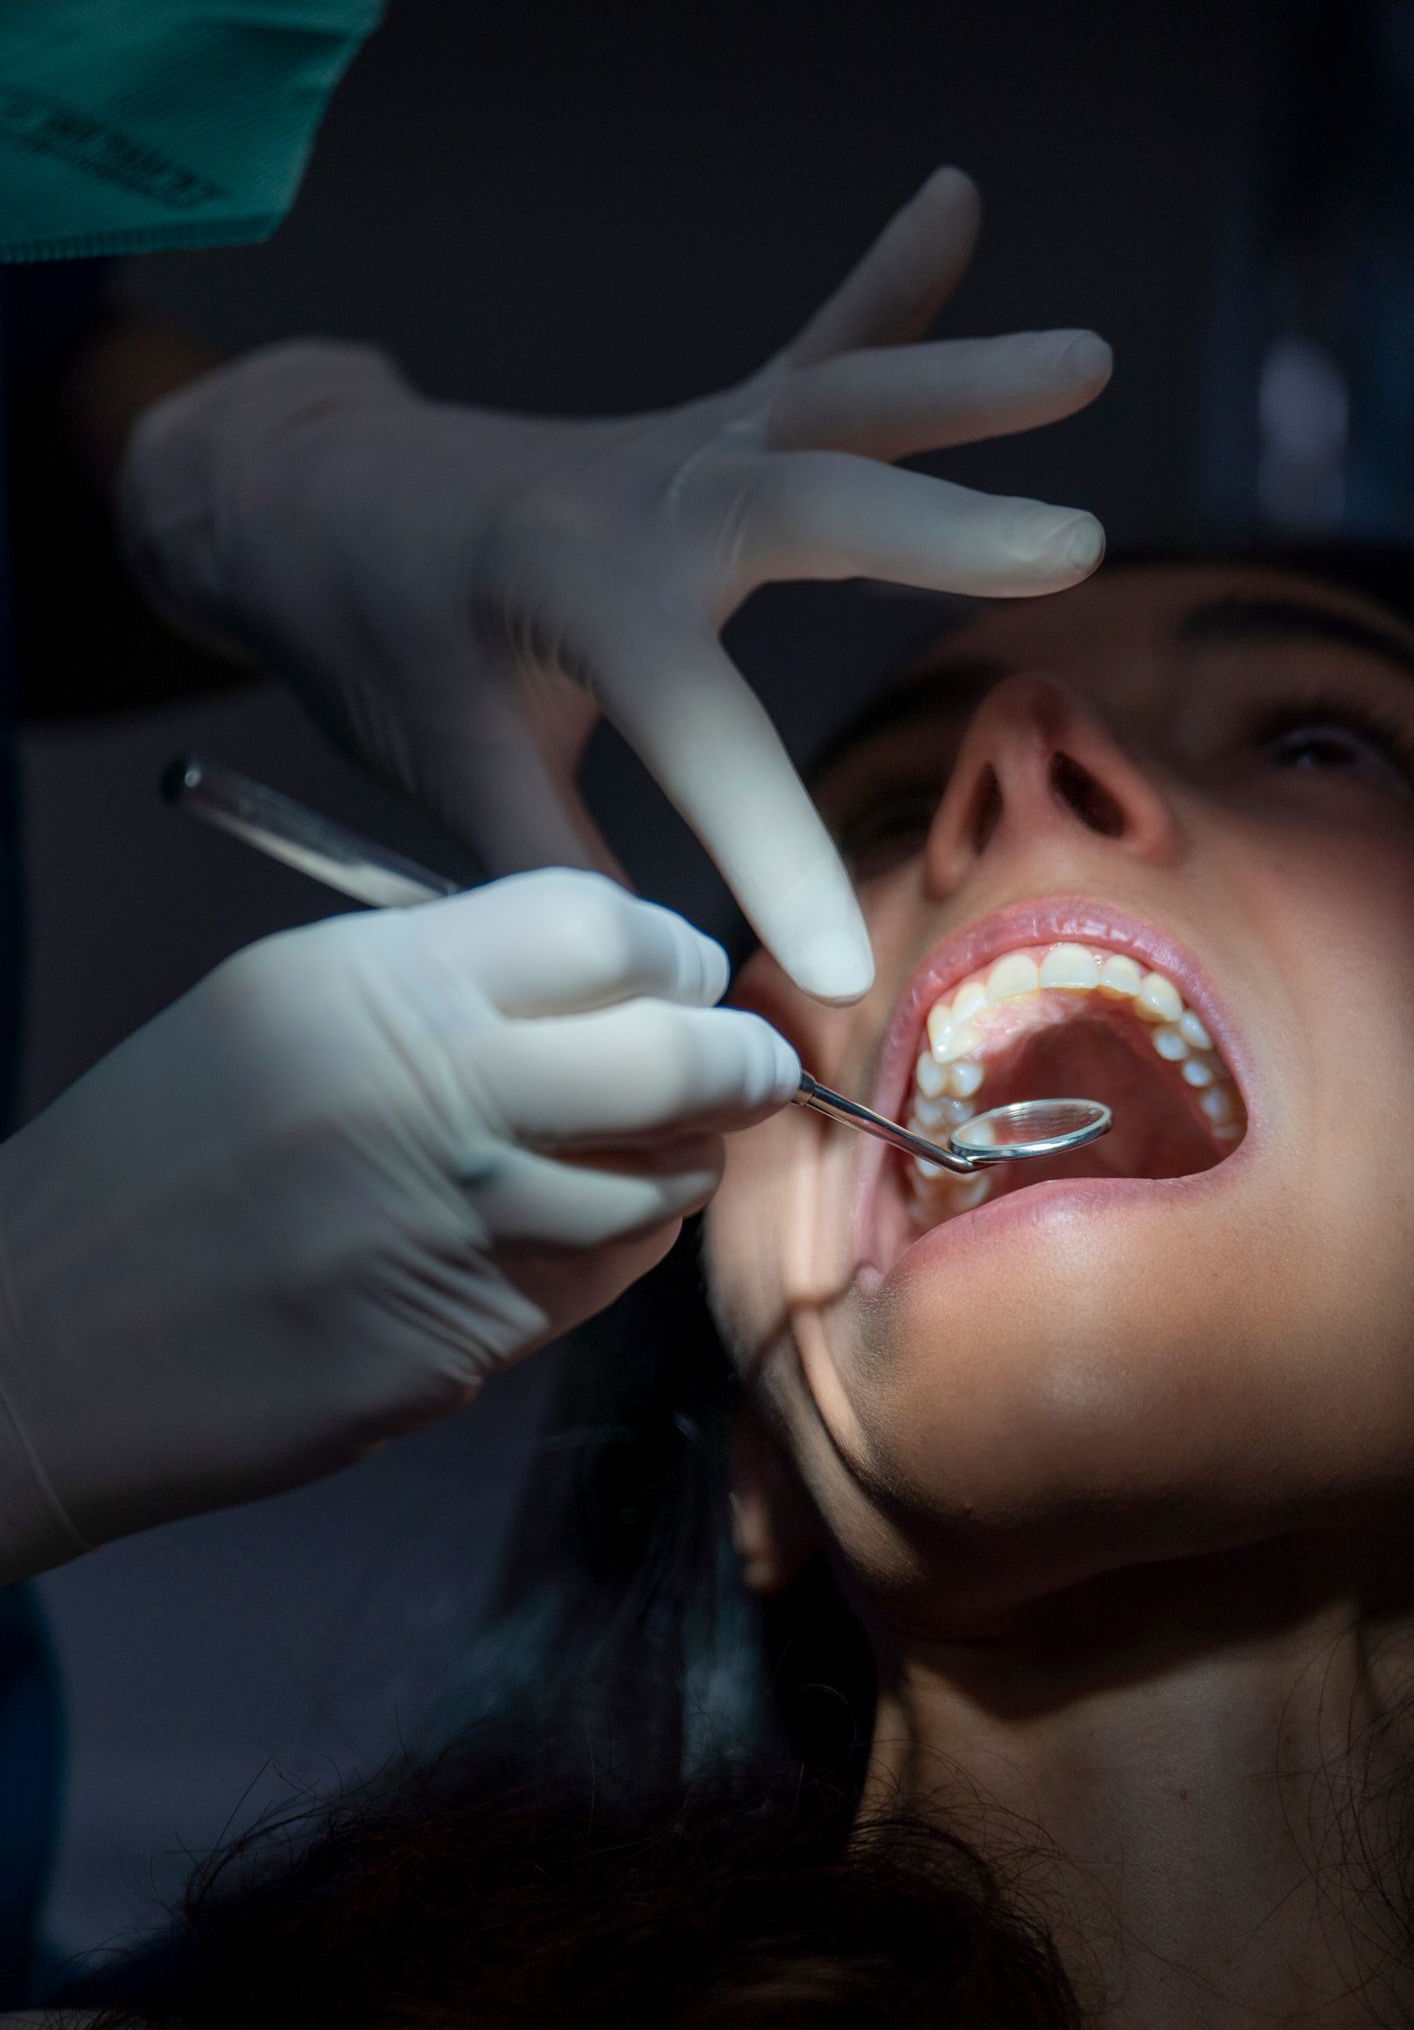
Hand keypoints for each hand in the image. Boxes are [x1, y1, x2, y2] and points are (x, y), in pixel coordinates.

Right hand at [0, 872, 795, 1579]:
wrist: (39, 1337)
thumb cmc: (158, 1155)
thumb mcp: (276, 1004)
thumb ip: (446, 980)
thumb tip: (618, 983)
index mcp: (371, 984)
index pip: (603, 928)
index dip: (673, 952)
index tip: (687, 975)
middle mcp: (426, 1096)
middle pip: (674, 1054)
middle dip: (741, 1060)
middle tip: (751, 1064)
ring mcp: (450, 1230)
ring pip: (661, 1183)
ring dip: (682, 1165)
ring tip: (652, 1152)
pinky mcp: (457, 1344)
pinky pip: (599, 1283)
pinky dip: (617, 1251)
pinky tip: (571, 1231)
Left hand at [120, 169, 1110, 1001]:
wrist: (312, 495)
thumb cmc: (374, 635)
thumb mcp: (442, 763)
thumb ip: (547, 868)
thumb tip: (654, 985)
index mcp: (570, 591)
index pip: (696, 731)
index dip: (770, 851)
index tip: (837, 971)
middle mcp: (642, 498)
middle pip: (804, 501)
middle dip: (935, 527)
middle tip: (1064, 548)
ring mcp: (682, 447)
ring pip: (834, 400)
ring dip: (961, 384)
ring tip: (1088, 359)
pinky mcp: (704, 430)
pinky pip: (811, 351)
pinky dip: (890, 285)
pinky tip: (957, 198)